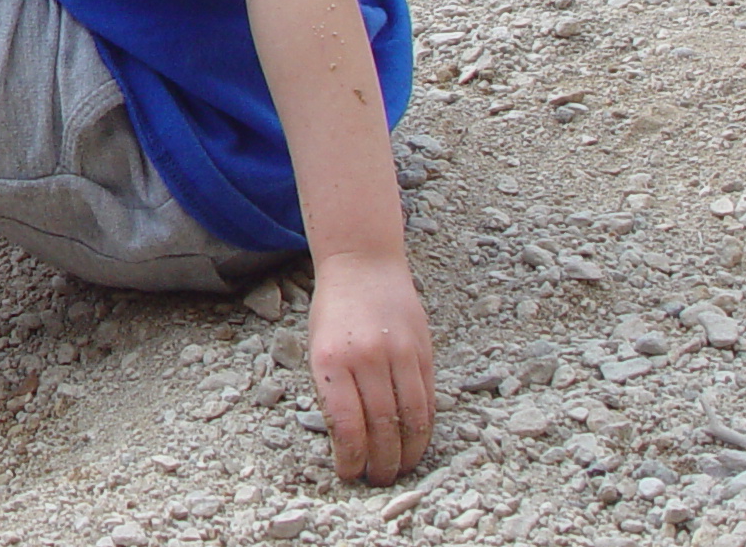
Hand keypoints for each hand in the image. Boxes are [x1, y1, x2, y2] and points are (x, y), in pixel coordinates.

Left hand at [306, 250, 436, 484]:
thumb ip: (333, 390)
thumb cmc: (334, 312)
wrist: (362, 265)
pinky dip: (423, 429)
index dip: (351, 458)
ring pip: (410, 419)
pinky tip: (415, 443)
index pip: (346, 424)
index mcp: (330, 360)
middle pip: (381, 428)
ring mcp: (398, 353)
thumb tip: (348, 441)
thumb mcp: (318, 348)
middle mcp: (365, 357)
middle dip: (380, 463)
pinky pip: (427, 401)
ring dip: (406, 453)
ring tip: (399, 470)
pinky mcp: (423, 351)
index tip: (350, 474)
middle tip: (377, 480)